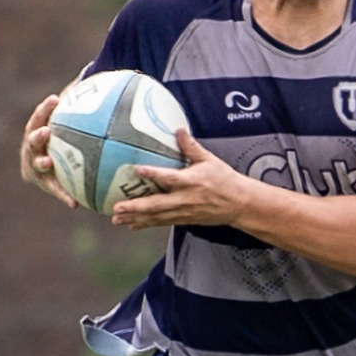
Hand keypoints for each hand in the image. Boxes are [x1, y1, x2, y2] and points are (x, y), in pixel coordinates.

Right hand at [20, 91, 77, 208]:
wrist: (49, 162)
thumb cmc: (66, 137)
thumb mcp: (71, 125)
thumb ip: (83, 111)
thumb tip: (107, 89)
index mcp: (38, 130)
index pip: (39, 116)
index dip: (45, 108)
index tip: (55, 99)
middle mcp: (32, 147)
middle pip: (32, 139)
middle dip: (38, 135)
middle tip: (47, 131)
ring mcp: (34, 165)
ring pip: (36, 165)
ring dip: (42, 164)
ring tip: (49, 163)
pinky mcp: (42, 182)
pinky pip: (54, 189)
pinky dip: (63, 195)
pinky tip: (74, 204)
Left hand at [110, 128, 250, 229]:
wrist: (238, 204)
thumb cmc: (224, 180)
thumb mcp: (210, 160)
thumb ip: (191, 147)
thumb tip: (178, 130)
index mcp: (192, 181)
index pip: (170, 178)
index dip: (154, 174)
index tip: (138, 170)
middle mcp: (185, 199)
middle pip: (157, 204)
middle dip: (136, 207)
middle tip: (117, 207)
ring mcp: (184, 212)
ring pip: (156, 217)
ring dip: (135, 218)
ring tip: (116, 218)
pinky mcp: (184, 219)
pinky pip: (162, 223)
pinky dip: (146, 224)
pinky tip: (131, 225)